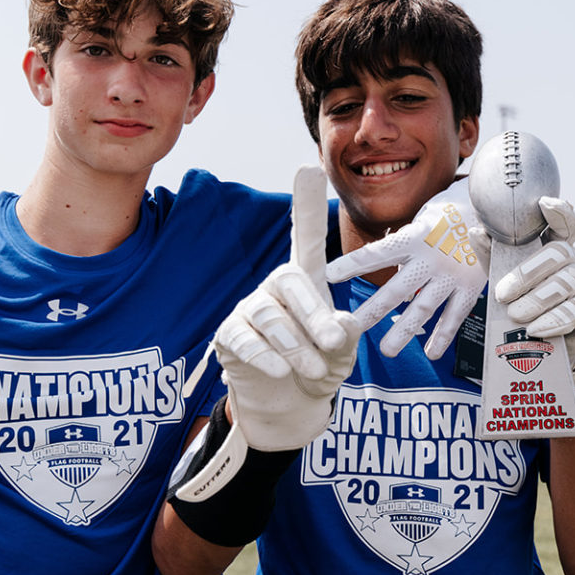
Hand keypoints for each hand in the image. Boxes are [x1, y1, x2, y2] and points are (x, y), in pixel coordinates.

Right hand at [214, 166, 362, 451]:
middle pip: (289, 281)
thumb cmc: (319, 368)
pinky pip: (245, 339)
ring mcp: (249, 311)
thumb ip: (345, 337)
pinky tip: (280, 372)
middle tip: (333, 344)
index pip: (305, 238)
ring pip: (269, 316)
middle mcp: (275, 289)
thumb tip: (342, 324)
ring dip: (295, 345)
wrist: (290, 407)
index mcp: (306, 282)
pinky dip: (266, 357)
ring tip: (313, 369)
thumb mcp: (342, 353)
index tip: (308, 166)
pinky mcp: (229, 337)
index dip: (305, 204)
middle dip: (313, 313)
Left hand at [324, 176, 486, 359]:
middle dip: (373, 310)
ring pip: (424, 308)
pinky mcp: (473, 286)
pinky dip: (443, 335)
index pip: (377, 252)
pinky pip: (455, 315)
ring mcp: (453, 275)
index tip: (328, 276)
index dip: (352, 264)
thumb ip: (404, 250)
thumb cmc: (448, 216)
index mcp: (414, 236)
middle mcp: (432, 258)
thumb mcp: (421, 221)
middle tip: (350, 328)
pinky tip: (432, 354)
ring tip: (387, 350)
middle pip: (397, 289)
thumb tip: (388, 281)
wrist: (498, 208)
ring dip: (405, 331)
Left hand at [494, 197, 574, 390]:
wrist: (548, 341)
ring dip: (538, 300)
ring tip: (514, 315)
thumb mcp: (504, 275)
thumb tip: (476, 231)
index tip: (544, 202)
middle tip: (502, 294)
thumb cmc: (525, 299)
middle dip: (528, 273)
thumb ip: (492, 254)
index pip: (564, 224)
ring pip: (568, 282)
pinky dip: (555, 320)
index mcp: (556, 247)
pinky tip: (535, 329)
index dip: (559, 212)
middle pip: (560, 253)